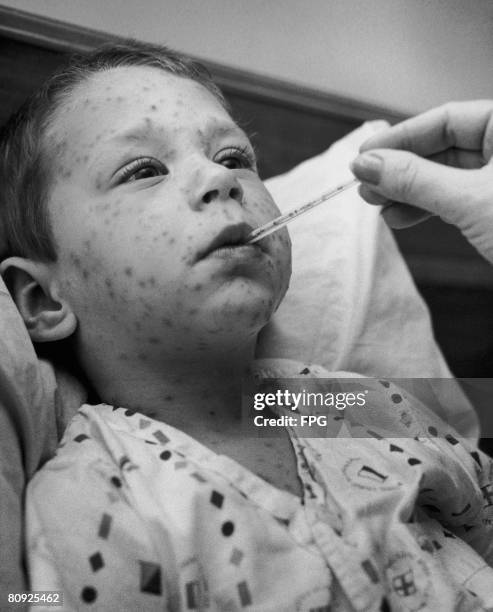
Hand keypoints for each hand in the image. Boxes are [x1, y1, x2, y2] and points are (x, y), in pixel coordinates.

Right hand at [350, 100, 492, 263]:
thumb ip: (415, 179)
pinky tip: (399, 216)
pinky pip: (456, 200)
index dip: (402, 137)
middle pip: (444, 149)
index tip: (366, 153)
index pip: (447, 119)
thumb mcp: (470, 199)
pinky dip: (427, 208)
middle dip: (401, 169)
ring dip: (407, 191)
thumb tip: (367, 164)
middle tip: (366, 182)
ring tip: (376, 202)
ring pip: (447, 178)